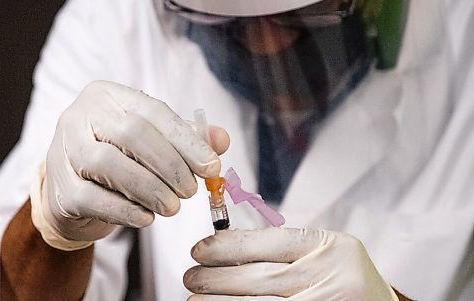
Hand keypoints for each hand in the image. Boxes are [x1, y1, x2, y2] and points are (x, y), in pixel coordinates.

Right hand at [31, 81, 228, 249]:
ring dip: (150, 189)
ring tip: (173, 207)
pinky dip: (125, 211)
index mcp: (109, 96)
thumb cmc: (121, 157)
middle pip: (131, 134)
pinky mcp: (58, 187)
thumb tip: (222, 141)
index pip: (154, 112)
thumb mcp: (154, 139)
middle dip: (169, 165)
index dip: (187, 141)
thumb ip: (187, 137)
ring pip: (109, 164)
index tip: (212, 167)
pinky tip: (147, 218)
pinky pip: (93, 199)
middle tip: (191, 190)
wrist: (75, 186)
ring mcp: (64, 149)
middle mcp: (81, 115)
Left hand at [184, 228, 398, 300]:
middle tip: (191, 277)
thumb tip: (225, 250)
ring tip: (195, 298)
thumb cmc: (347, 277)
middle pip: (260, 278)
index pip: (269, 243)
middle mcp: (330, 277)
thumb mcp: (324, 251)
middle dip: (217, 278)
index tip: (201, 249)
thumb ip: (285, 249)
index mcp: (330, 247)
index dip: (228, 246)